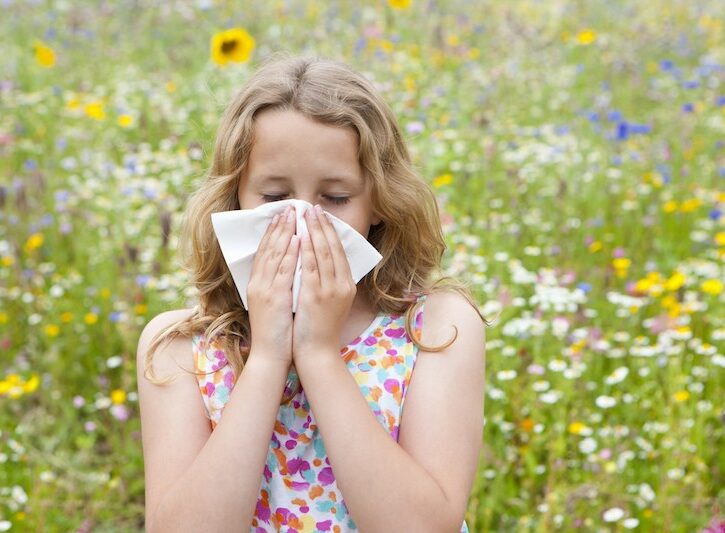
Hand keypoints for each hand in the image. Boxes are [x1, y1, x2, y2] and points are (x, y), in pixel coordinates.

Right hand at [246, 205, 298, 364]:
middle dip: (279, 226)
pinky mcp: (274, 298)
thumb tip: (291, 270)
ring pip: (274, 254)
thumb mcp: (274, 305)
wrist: (269, 356)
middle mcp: (258, 283)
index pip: (264, 252)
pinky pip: (284, 271)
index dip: (273, 232)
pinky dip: (290, 253)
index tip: (282, 216)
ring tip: (293, 214)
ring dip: (285, 232)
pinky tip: (298, 238)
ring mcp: (265, 290)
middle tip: (288, 207)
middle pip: (268, 248)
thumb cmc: (276, 333)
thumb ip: (278, 287)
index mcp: (257, 285)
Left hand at [292, 204, 356, 361]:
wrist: (317, 353)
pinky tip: (299, 236)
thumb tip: (322, 260)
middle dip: (322, 225)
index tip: (321, 215)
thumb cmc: (320, 329)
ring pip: (322, 253)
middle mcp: (342, 285)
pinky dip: (305, 250)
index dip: (330, 231)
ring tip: (304, 215)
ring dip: (313, 232)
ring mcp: (330, 290)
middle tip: (313, 208)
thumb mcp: (332, 302)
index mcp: (347, 285)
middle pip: (332, 248)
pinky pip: (310, 267)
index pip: (339, 251)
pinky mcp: (316, 296)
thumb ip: (330, 282)